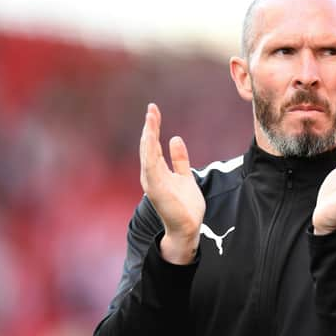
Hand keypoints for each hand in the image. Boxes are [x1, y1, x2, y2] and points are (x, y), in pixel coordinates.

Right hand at [140, 103, 204, 263]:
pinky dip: (150, 153)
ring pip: (147, 154)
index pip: (153, 144)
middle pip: (148, 146)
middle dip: (149, 127)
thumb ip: (179, 159)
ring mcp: (152, 182)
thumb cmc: (185, 205)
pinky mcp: (157, 190)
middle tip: (151, 109)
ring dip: (148, 136)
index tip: (154, 110)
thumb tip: (175, 139)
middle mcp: (151, 175)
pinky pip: (151, 167)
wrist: (188, 227)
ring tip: (150, 119)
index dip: (153, 127)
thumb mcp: (185, 176)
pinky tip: (151, 139)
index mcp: (157, 171)